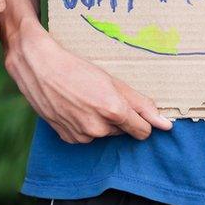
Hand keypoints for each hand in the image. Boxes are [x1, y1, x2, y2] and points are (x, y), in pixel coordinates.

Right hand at [4, 23, 171, 142]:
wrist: (38, 66)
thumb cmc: (75, 67)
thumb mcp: (112, 81)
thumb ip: (141, 104)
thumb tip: (166, 124)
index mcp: (114, 112)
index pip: (143, 131)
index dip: (141, 119)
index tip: (134, 109)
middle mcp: (98, 128)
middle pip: (122, 131)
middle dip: (117, 116)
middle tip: (100, 95)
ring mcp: (81, 135)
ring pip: (103, 133)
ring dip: (100, 120)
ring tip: (84, 98)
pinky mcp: (67, 138)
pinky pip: (85, 136)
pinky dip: (83, 124)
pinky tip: (73, 107)